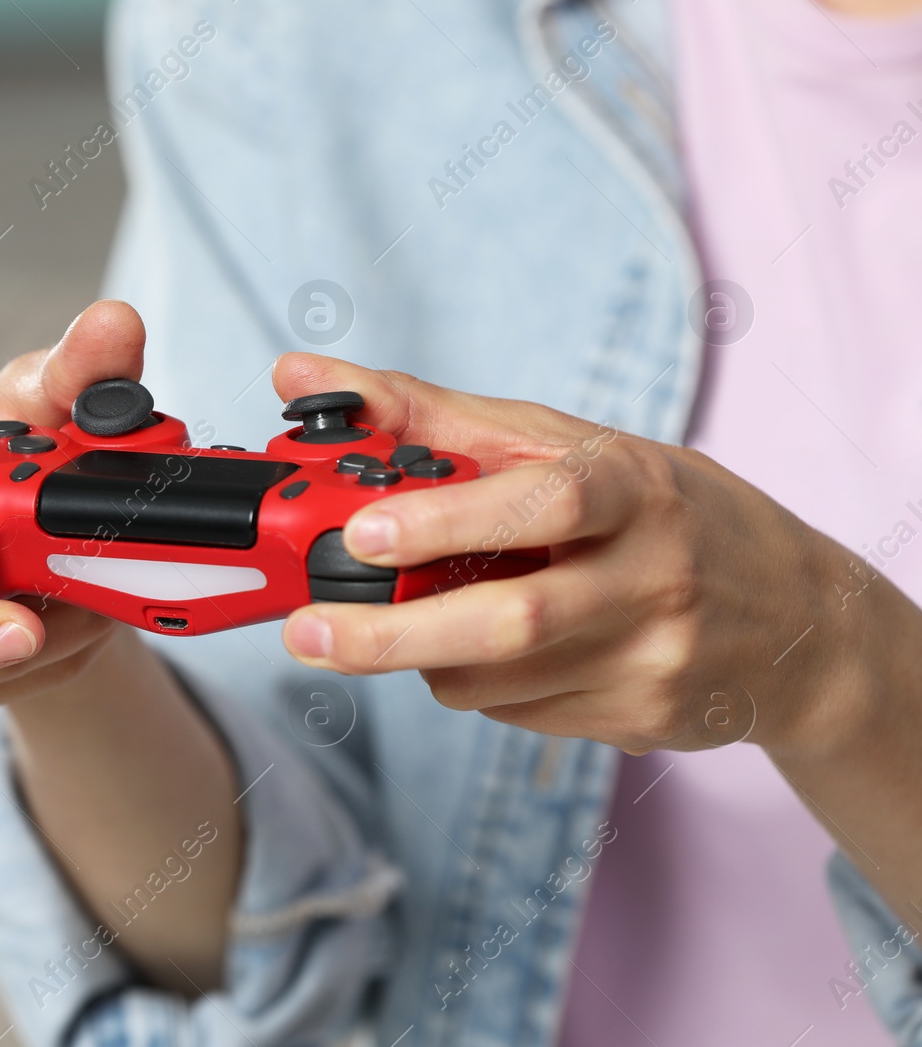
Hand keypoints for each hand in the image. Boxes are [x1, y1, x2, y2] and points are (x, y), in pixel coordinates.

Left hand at [274, 352, 878, 758]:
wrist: (798, 620)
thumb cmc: (660, 512)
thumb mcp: (569, 445)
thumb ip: (431, 417)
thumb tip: (297, 374)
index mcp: (634, 488)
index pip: (542, 502)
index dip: (448, 520)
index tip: (364, 531)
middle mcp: (653, 576)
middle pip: (509, 620)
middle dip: (391, 635)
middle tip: (308, 632)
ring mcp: (653, 659)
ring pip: (493, 681)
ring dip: (425, 657)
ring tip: (417, 622)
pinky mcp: (643, 720)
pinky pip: (516, 714)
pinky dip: (477, 685)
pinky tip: (501, 652)